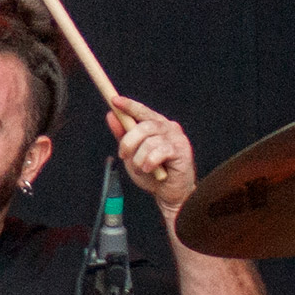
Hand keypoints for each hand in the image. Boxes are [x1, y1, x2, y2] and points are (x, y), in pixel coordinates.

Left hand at [105, 96, 196, 210]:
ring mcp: (177, 139)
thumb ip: (122, 135)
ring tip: (140, 168)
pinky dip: (149, 162)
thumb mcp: (131, 153)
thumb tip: (111, 116)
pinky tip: (148, 169)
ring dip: (138, 157)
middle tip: (123, 155)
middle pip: (145, 125)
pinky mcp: (182, 151)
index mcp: (157, 125)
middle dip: (129, 140)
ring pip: (150, 141)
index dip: (129, 105)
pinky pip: (160, 152)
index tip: (114, 101)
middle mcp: (169, 128)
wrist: (168, 193)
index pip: (142, 111)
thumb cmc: (151, 172)